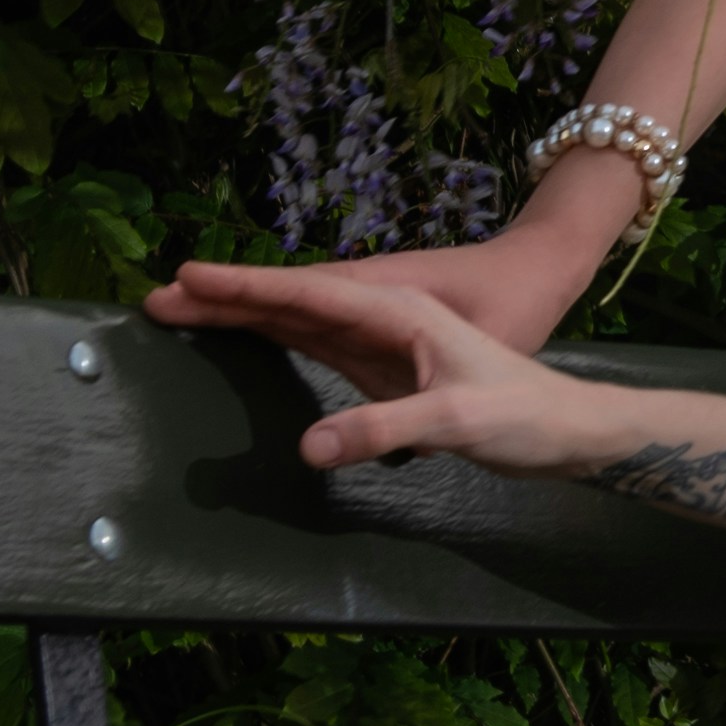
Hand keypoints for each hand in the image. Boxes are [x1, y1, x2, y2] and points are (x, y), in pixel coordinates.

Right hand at [149, 206, 596, 388]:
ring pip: (297, 318)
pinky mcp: (385, 365)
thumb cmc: (523, 408)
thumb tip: (307, 448)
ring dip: (242, 314)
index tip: (187, 278)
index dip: (244, 287)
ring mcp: (382, 339)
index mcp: (396, 312)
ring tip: (182, 313)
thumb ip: (384, 428)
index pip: (305, 293)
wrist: (569, 420)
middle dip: (224, 298)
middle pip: (289, 300)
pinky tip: (247, 339)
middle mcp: (382, 315)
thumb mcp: (457, 419)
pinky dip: (274, 338)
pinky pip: (316, 343)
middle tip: (156, 298)